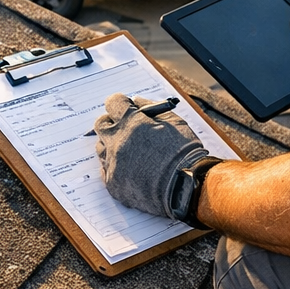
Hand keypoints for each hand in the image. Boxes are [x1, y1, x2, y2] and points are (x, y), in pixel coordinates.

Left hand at [94, 94, 209, 218]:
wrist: (188, 187)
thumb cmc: (184, 153)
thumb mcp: (174, 121)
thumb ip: (150, 107)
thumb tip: (135, 101)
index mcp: (132, 123)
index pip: (113, 103)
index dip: (120, 103)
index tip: (126, 107)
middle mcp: (117, 142)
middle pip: (101, 124)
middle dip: (111, 122)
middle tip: (124, 126)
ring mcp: (113, 164)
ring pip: (101, 147)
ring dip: (111, 144)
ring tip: (130, 150)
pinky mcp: (113, 184)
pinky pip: (105, 169)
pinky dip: (115, 165)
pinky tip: (130, 167)